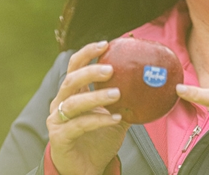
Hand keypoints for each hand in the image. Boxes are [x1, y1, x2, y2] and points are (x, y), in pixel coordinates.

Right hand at [47, 41, 130, 174]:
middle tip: (111, 69)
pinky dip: (99, 119)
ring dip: (96, 96)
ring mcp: (58, 119)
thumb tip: (150, 80)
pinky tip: (116, 118)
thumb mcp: (117, 113)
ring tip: (117, 93)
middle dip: (90, 71)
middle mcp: (62, 102)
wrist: (88, 168)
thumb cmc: (100, 137)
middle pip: (71, 79)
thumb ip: (128, 97)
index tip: (106, 44)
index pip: (76, 64)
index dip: (88, 52)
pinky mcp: (60, 137)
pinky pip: (79, 124)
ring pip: (74, 101)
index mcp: (73, 91)